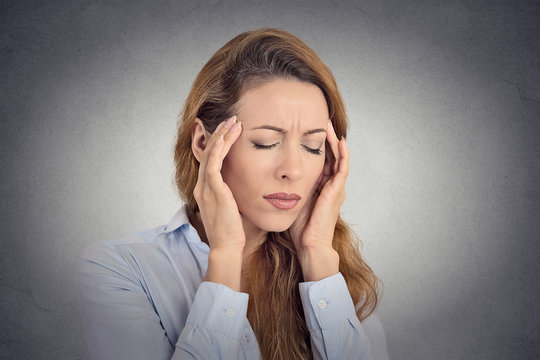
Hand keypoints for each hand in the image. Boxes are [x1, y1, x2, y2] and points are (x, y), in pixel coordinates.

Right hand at [193, 115, 244, 289]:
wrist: (227, 246)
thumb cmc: (233, 231)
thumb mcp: (232, 208)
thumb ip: (234, 195)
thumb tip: (248, 186)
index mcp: (206, 190)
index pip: (211, 159)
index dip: (220, 143)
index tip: (232, 131)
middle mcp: (202, 186)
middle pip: (209, 152)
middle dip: (221, 134)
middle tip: (233, 119)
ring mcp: (206, 187)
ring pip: (211, 153)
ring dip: (222, 135)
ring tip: (234, 122)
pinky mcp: (213, 189)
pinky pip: (214, 163)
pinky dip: (220, 148)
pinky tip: (227, 136)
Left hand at [289, 119, 349, 280]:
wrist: (310, 244)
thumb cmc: (300, 227)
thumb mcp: (293, 199)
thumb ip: (287, 186)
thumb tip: (271, 174)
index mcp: (320, 186)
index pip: (320, 159)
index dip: (315, 144)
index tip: (306, 129)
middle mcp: (331, 184)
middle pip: (330, 154)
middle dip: (326, 138)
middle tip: (320, 120)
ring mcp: (336, 187)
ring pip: (339, 157)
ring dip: (334, 141)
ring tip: (328, 124)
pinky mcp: (337, 191)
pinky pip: (343, 168)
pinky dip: (342, 154)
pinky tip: (339, 141)